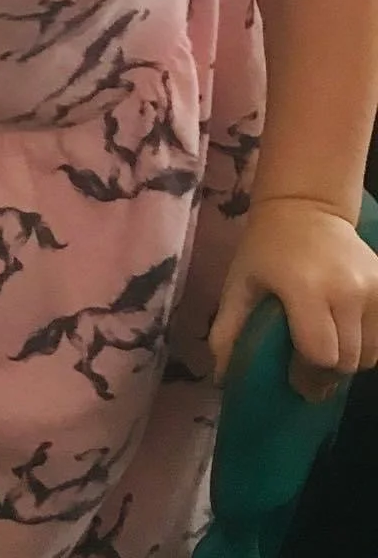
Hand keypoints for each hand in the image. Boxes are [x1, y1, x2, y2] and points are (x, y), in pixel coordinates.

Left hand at [210, 196, 377, 402]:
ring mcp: (374, 289)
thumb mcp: (239, 283)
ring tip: (322, 350)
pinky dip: (364, 345)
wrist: (305, 208)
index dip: (306, 374)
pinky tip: (341, 334)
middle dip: (325, 374)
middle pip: (347, 360)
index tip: (292, 377)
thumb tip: (222, 377)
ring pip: (370, 355)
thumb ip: (228, 330)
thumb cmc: (266, 248)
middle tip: (305, 370)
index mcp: (304, 288)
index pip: (320, 354)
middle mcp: (346, 290)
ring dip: (346, 361)